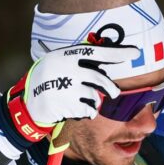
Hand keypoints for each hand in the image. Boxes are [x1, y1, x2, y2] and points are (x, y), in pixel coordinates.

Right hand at [19, 44, 140, 126]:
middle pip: (101, 79)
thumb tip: (106, 58)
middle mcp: (70, 70)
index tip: (135, 52)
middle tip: (114, 92)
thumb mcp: (58, 62)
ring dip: (92, 102)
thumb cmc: (47, 81)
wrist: (28, 102)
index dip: (119, 52)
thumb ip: (79, 60)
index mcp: (69, 56)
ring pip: (96, 97)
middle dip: (110, 89)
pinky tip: (72, 109)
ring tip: (79, 101)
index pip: (99, 52)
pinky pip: (89, 110)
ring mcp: (69, 88)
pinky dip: (85, 112)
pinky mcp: (69, 105)